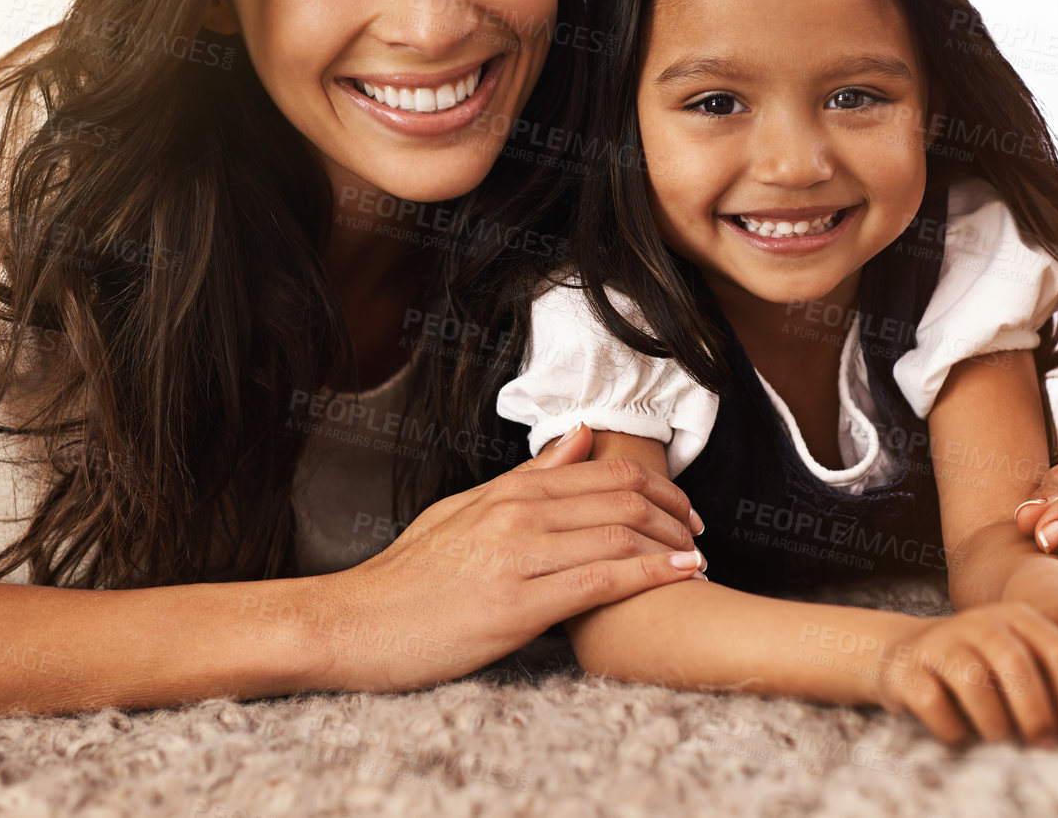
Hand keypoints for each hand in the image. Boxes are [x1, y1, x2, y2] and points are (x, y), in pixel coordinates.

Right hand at [320, 422, 704, 692]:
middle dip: (676, 515)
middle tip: (702, 533)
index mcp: (507, 492)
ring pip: (619, 536)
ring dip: (672, 546)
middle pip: (623, 499)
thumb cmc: (408, 575)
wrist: (355, 623)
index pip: (604, 472)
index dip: (659, 486)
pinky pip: (600, 583)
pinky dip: (650, 576)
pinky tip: (679, 577)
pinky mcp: (516, 606)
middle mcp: (516, 515)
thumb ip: (528, 477)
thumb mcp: (465, 511)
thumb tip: (581, 435)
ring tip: (700, 560)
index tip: (684, 507)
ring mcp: (517, 558)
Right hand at [869, 603, 1057, 747]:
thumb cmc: (979, 671)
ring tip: (1002, 741)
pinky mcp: (907, 668)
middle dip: (1038, 714)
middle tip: (1044, 746)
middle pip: (1019, 665)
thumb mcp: (1020, 660)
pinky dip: (952, 728)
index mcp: (1018, 617)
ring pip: (974, 680)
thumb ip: (1055, 678)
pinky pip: (933, 701)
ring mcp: (940, 642)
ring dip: (995, 722)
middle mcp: (980, 622)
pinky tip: (960, 737)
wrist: (903, 655)